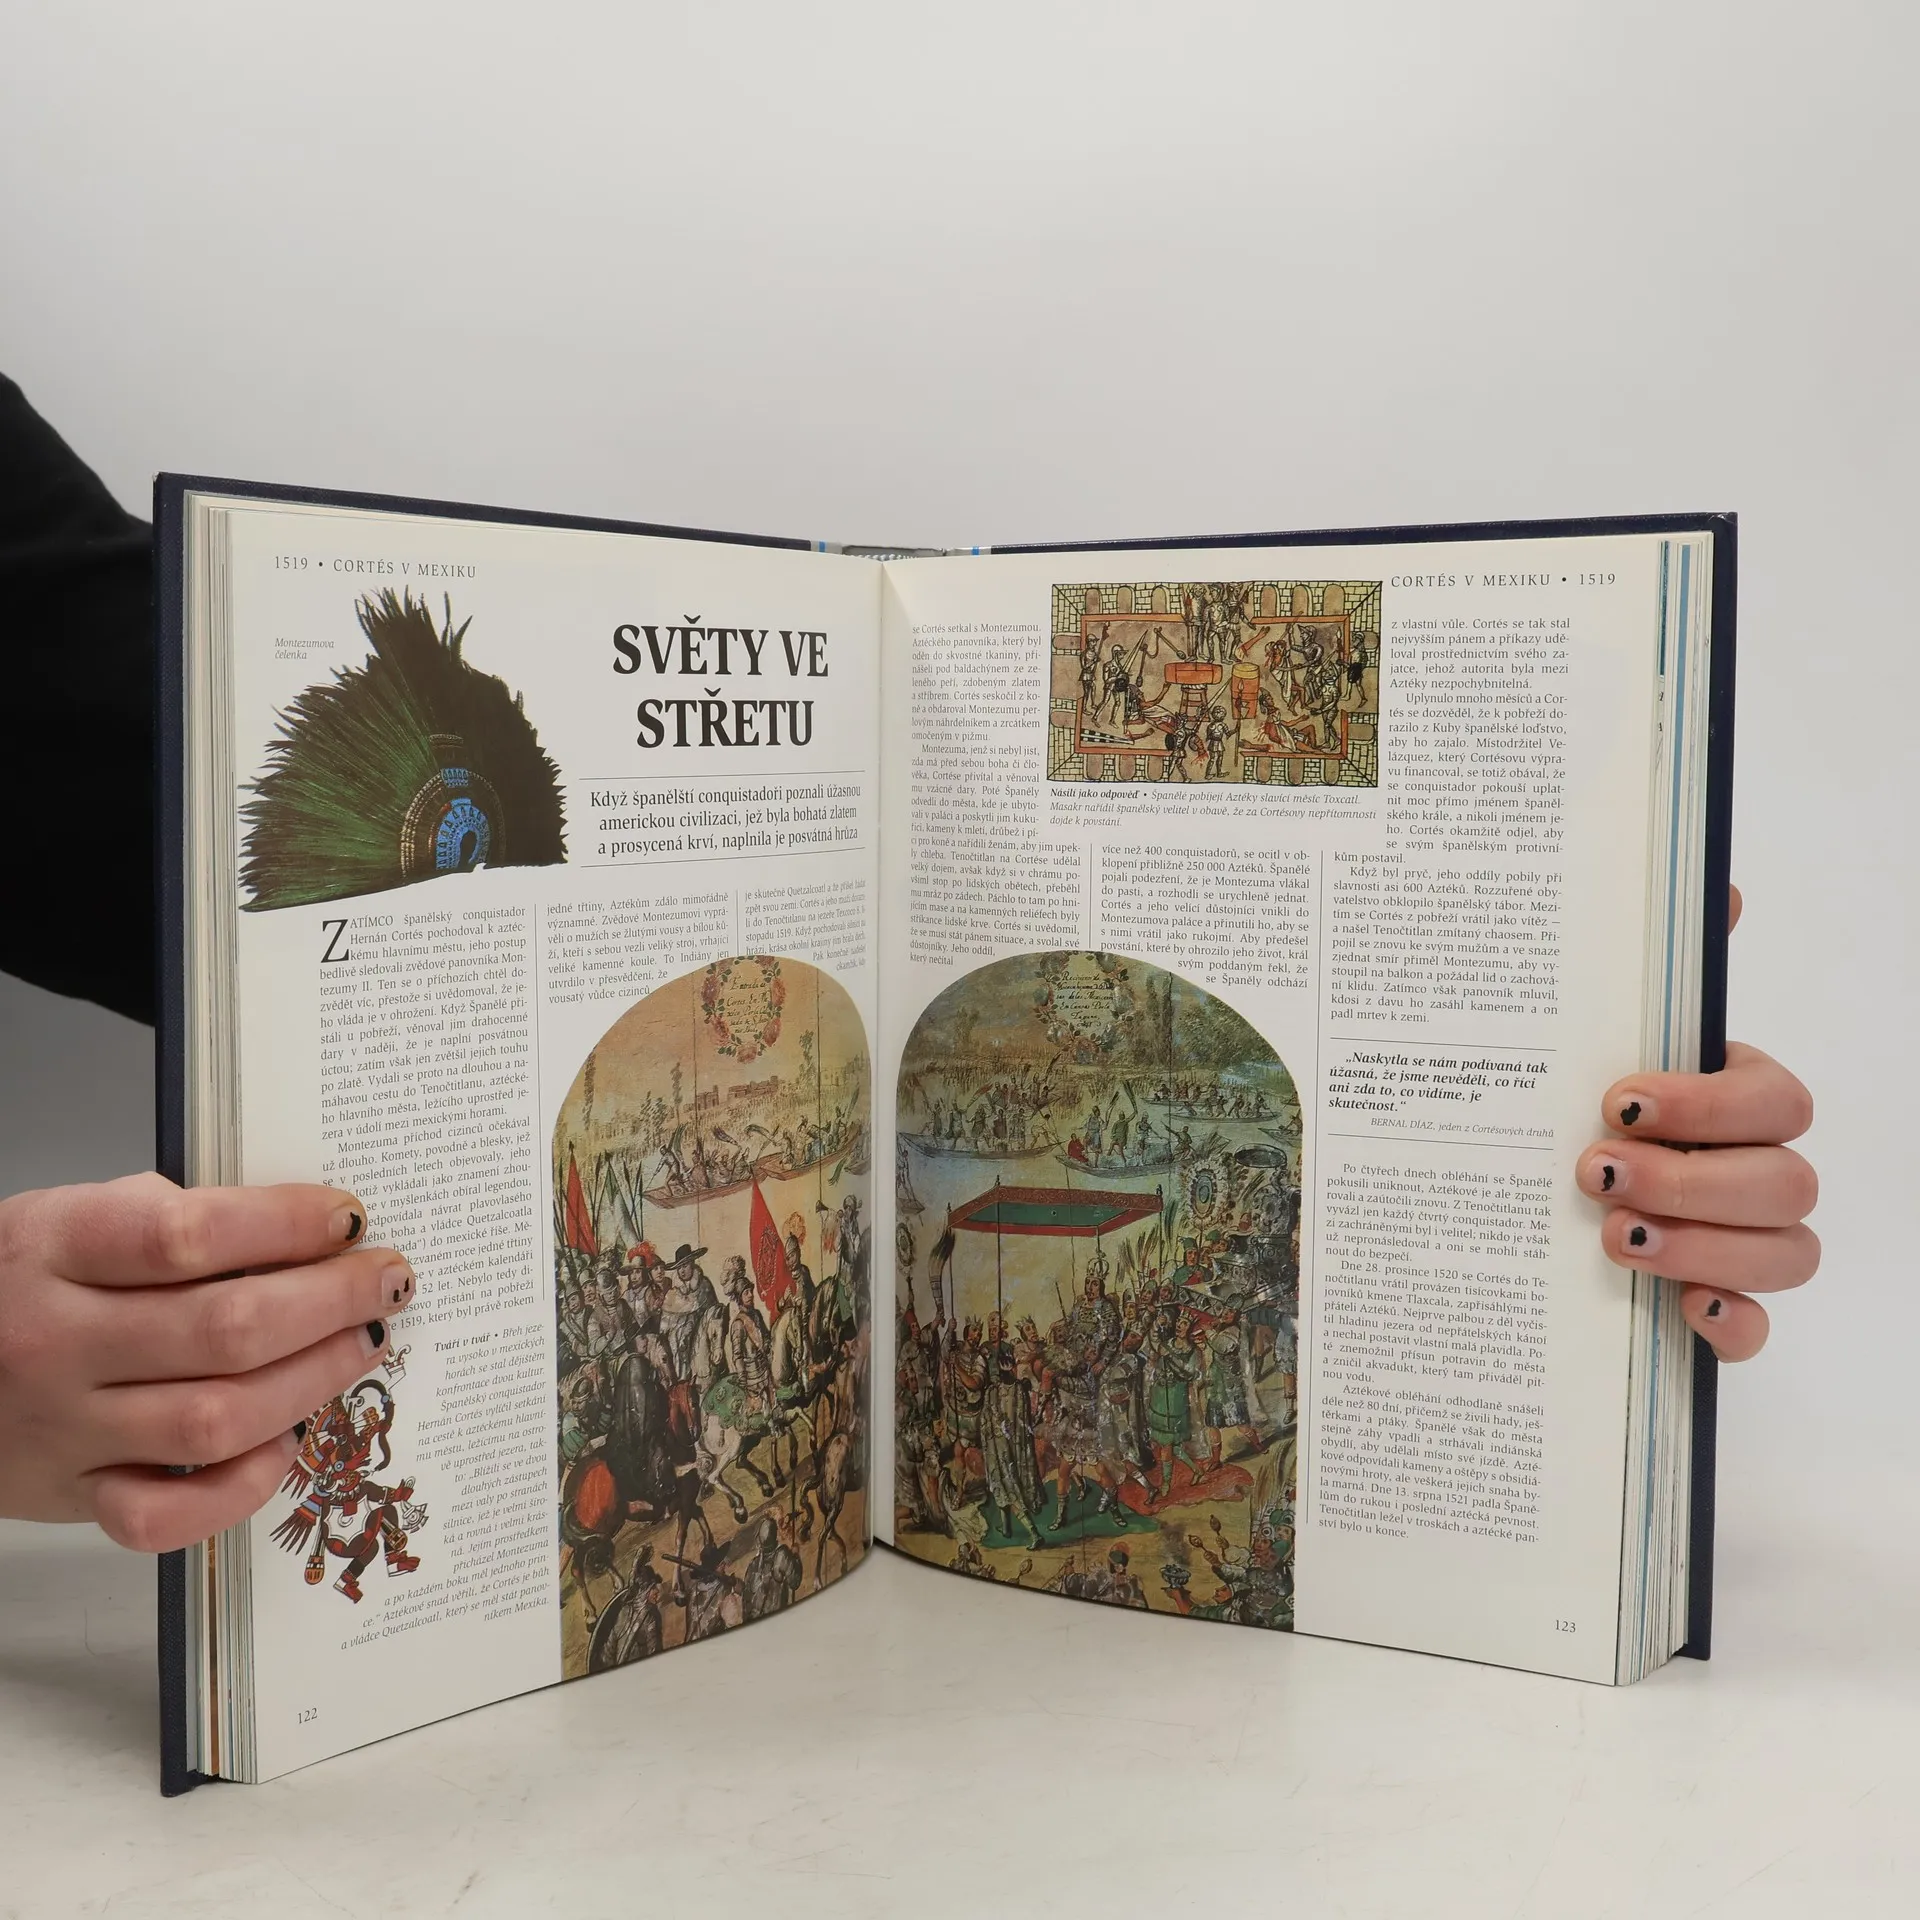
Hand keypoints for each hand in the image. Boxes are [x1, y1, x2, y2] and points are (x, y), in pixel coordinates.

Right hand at [0, 1173, 414, 1551]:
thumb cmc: (16, 1280)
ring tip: (361, 1344)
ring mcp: (64, 1428)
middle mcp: (57, 1341)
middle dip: (330, 1301)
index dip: (284, 1223)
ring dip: (313, 1379)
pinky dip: (240, 1486)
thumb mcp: (71, 1217)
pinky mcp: (74, 1495)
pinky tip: (287, 1443)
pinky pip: (166, 1516)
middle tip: (385, 1281)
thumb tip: (297, 1228)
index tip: (346, 1216)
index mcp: (55, 1249)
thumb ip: (170, 1217)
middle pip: (223, 1328)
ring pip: (216, 1417)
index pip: (188, 1234)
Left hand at [1577, 887, 1816, 1359]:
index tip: (1616, 1102)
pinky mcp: (1719, 1311)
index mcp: (1738, 1100)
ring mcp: (1748, 1246)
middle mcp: (1757, 1171)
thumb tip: (1719, 885)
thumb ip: (1659, 967)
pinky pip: (1760, 1330)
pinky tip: (1683, 1310)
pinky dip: (1734, 1325)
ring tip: (1610, 1235)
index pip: (1775, 1100)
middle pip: (1786, 1183)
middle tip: (1596, 1172)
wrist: (1519, 1184)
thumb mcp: (1599, 1031)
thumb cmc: (1577, 1100)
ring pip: (1787, 1254)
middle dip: (1692, 1179)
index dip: (1707, 1104)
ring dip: (1703, 1246)